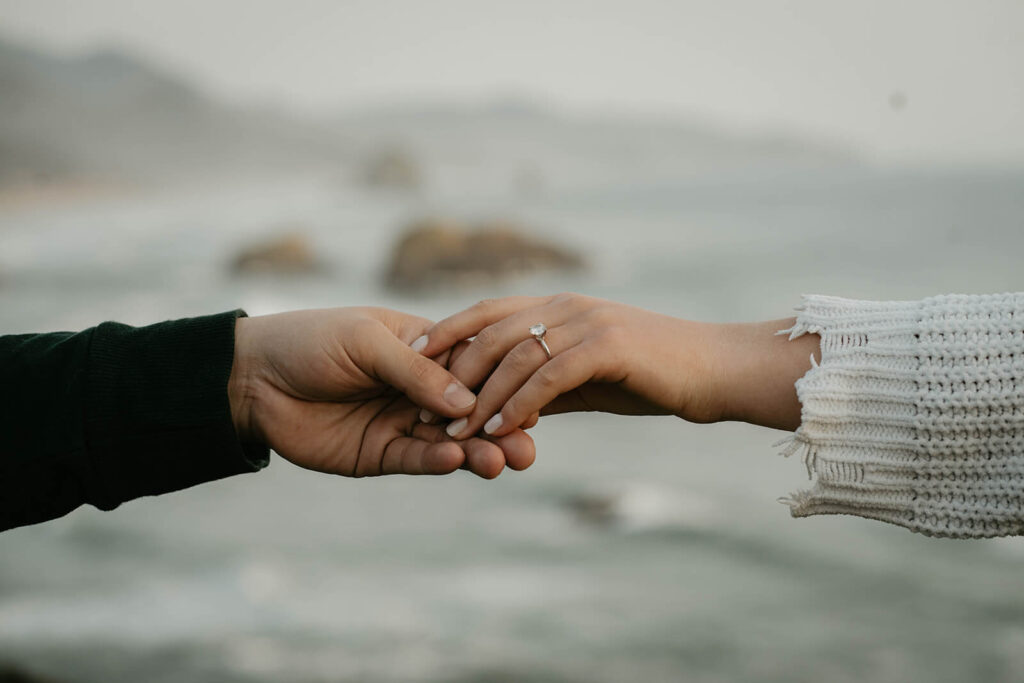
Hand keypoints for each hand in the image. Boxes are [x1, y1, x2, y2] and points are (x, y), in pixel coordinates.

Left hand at [228, 307, 535, 478]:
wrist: (252, 378)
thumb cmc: (311, 342)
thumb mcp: (367, 342)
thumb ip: (416, 370)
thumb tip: (468, 399)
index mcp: (423, 349)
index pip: (474, 367)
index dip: (501, 385)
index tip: (531, 401)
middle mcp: (418, 388)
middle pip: (471, 410)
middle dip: (501, 427)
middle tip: (528, 447)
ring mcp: (401, 422)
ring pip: (451, 441)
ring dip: (479, 452)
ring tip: (505, 461)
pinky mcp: (380, 454)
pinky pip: (417, 459)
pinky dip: (438, 462)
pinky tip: (457, 462)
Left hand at [415, 294, 818, 437]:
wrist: (718, 370)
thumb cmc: (654, 375)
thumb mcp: (590, 377)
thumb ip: (546, 381)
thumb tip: (504, 404)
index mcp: (558, 306)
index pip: (486, 311)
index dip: (446, 333)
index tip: (411, 363)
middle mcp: (566, 306)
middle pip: (489, 329)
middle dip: (450, 368)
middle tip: (420, 406)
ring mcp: (587, 322)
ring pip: (514, 354)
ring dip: (478, 393)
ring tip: (451, 427)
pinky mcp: (608, 346)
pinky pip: (548, 375)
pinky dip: (519, 402)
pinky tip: (499, 429)